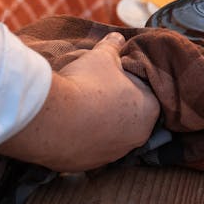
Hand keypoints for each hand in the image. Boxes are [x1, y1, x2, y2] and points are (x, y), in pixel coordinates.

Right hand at [0, 32, 160, 171]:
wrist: (54, 118)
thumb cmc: (87, 83)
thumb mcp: (102, 57)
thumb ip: (113, 47)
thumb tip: (117, 36)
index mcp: (150, 110)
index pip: (148, 96)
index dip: (132, 86)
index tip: (115, 80)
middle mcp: (138, 138)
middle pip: (130, 119)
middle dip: (116, 108)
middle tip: (97, 94)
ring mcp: (112, 156)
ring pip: (109, 138)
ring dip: (99, 127)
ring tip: (80, 110)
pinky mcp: (87, 166)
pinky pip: (87, 151)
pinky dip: (81, 141)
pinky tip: (68, 127)